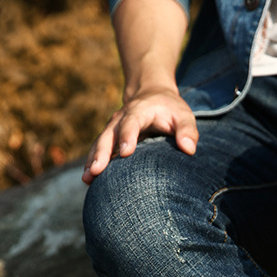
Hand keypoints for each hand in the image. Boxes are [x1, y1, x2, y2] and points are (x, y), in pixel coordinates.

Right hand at [82, 85, 197, 183]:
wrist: (152, 96)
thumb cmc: (171, 109)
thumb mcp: (184, 115)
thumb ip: (188, 130)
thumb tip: (189, 149)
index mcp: (139, 111)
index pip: (131, 122)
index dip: (127, 136)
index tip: (125, 152)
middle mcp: (121, 119)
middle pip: (109, 135)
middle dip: (102, 153)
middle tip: (96, 170)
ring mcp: (113, 129)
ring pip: (100, 144)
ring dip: (92, 160)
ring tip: (87, 179)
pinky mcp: (111, 139)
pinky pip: (99, 151)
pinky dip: (93, 163)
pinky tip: (88, 180)